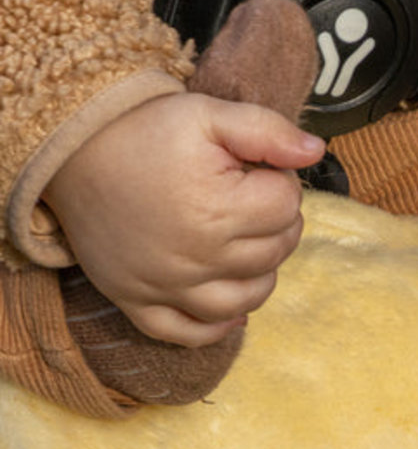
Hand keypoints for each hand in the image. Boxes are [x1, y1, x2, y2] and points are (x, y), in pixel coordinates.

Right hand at [44, 91, 323, 346]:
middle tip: (249, 198)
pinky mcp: (138, 301)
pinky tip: (230, 309)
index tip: (256, 168)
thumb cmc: (145, 131)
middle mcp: (196, 256)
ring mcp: (166, 285)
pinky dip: (216, 327)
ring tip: (247, 243)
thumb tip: (314, 153)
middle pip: (275, 252)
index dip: (281, 180)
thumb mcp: (208, 114)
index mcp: (217, 209)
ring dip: (261, 275)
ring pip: (245, 299)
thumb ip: (268, 131)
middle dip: (276, 222)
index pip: (287, 205)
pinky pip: (187, 333)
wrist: (71, 151)